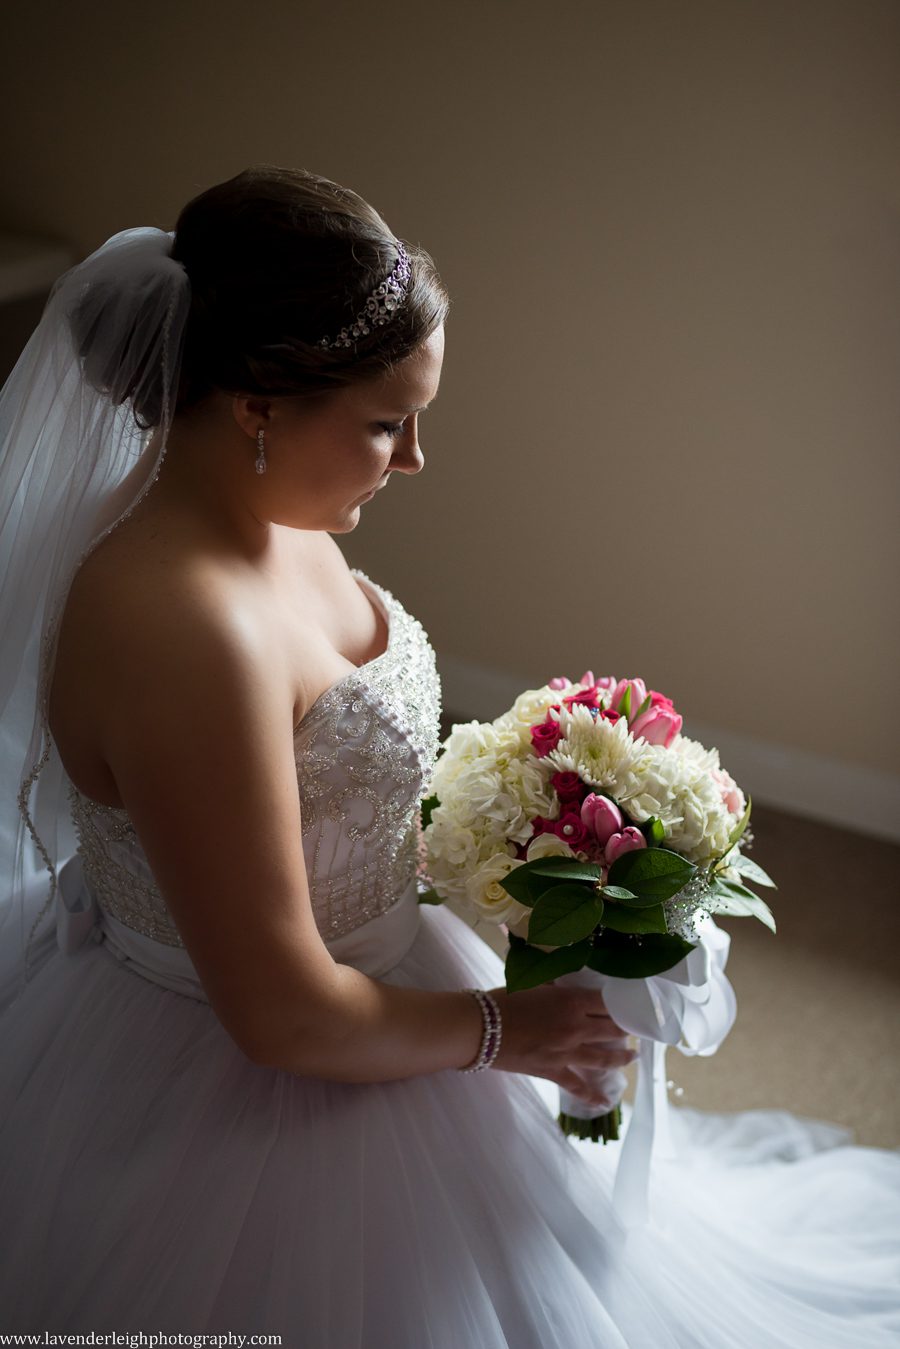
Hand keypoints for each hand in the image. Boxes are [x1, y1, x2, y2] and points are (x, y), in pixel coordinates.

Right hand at [487, 983, 634, 1107]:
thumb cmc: (503, 1000)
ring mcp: (566, 1052)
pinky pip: (578, 1086)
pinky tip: (604, 1102)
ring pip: (604, 1058)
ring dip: (622, 1058)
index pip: (609, 1002)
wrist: (479, 1029)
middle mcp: (576, 1027)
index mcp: (572, 1001)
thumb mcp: (535, 985)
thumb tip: (571, 987)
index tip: (635, 1005)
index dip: (624, 1004)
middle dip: (628, 1029)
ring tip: (633, 1057)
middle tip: (637, 1029)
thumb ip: (558, 987)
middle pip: (613, 1029)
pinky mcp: (553, 1071)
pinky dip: (592, 1095)